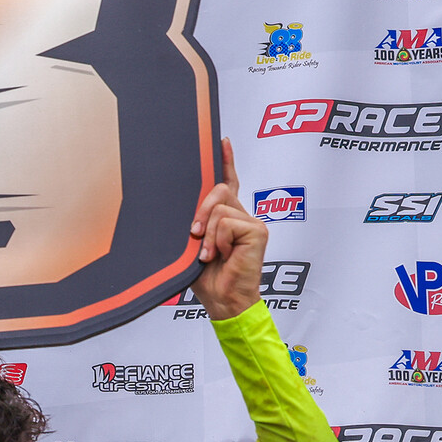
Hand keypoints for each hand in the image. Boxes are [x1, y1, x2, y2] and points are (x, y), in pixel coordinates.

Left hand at [185, 139, 263, 321]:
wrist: (222, 300)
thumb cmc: (206, 277)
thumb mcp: (192, 245)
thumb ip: (194, 224)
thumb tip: (184, 210)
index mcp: (228, 218)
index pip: (229, 183)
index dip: (226, 161)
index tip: (221, 140)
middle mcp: (243, 216)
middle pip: (218, 190)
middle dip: (201, 210)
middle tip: (194, 235)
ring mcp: (252, 222)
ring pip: (219, 208)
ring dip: (207, 234)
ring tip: (209, 254)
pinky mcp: (257, 231)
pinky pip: (227, 223)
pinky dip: (218, 241)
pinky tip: (223, 255)